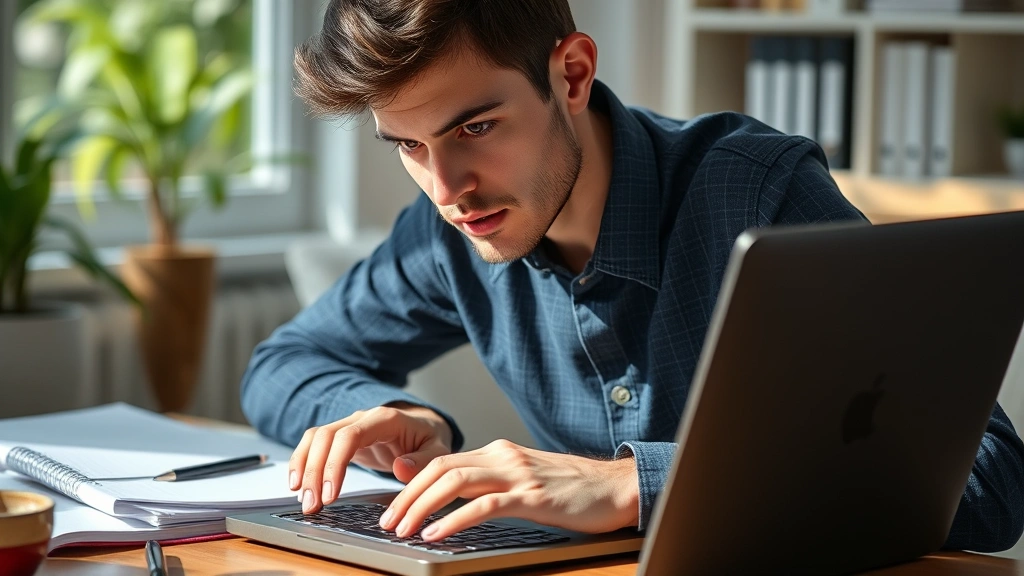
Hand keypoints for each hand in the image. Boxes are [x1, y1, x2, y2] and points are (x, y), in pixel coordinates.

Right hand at [290, 402, 452, 513]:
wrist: (422, 426)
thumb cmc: (429, 438)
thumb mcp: (438, 449)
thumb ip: (424, 459)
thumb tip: (401, 468)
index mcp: (385, 419)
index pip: (350, 435)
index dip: (336, 464)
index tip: (331, 494)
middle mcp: (361, 418)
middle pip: (326, 438)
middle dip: (314, 472)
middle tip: (312, 505)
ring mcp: (348, 425)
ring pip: (315, 439)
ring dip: (303, 468)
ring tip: (304, 500)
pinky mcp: (340, 438)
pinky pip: (314, 444)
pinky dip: (302, 462)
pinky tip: (298, 485)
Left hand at [377, 439, 638, 541]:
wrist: (617, 485)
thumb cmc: (575, 489)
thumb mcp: (527, 480)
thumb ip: (496, 483)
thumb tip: (460, 502)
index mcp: (499, 452)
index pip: (443, 462)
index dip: (412, 484)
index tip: (393, 508)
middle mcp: (503, 456)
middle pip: (439, 469)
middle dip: (407, 496)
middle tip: (387, 522)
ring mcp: (517, 474)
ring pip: (454, 481)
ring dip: (421, 506)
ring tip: (403, 529)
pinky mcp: (531, 496)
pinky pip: (483, 505)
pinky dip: (453, 519)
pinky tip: (436, 534)